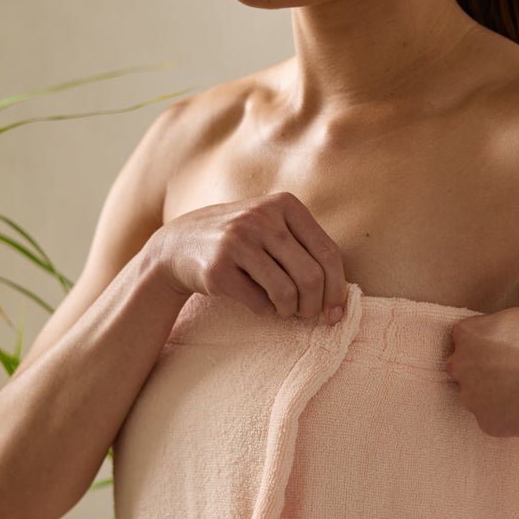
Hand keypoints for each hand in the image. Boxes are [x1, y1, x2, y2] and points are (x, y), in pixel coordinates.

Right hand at [144, 192, 347, 322]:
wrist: (178, 245)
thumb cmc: (241, 241)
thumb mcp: (273, 226)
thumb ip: (306, 250)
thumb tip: (339, 299)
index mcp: (284, 204)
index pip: (329, 253)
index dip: (338, 289)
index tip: (335, 312)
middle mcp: (261, 218)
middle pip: (311, 276)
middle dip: (314, 305)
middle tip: (307, 314)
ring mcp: (237, 241)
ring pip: (287, 293)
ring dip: (290, 311)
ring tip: (284, 310)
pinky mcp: (218, 268)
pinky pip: (259, 303)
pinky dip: (264, 310)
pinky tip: (257, 302)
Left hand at [443, 304, 518, 436]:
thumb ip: (504, 328)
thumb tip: (511, 334)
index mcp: (466, 333)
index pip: (465, 339)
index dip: (486, 345)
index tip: (505, 349)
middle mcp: (460, 366)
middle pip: (463, 371)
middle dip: (482, 372)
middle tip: (512, 373)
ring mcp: (471, 398)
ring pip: (476, 400)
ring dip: (493, 398)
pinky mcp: (487, 424)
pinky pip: (494, 422)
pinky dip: (509, 419)